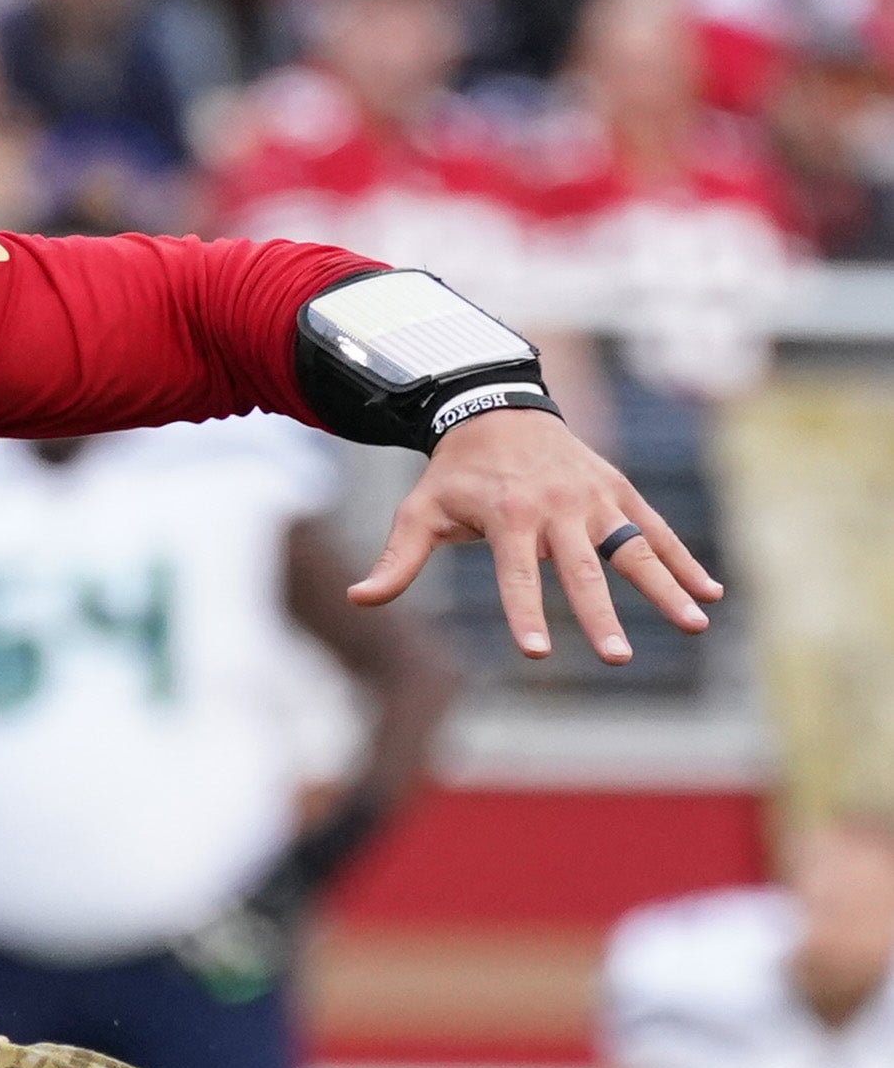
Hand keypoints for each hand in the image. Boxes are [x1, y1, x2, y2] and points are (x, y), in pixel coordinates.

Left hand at [349, 410, 717, 663]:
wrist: (497, 409)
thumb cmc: (455, 473)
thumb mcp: (419, 510)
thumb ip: (398, 559)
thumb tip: (358, 599)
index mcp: (508, 515)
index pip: (516, 574)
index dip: (524, 612)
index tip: (537, 652)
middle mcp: (557, 507)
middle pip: (582, 570)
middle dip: (600, 614)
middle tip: (617, 658)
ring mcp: (594, 498)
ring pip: (634, 548)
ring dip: (666, 587)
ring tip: (695, 624)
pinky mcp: (618, 492)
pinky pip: (655, 529)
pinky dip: (684, 559)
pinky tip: (711, 592)